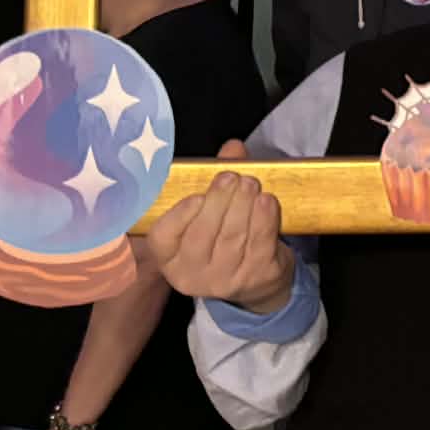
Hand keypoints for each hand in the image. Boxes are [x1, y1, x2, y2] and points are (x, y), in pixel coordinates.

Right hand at [148, 141, 292, 312]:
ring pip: (232, 237)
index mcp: (170, 258)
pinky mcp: (256, 278)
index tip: (196, 194)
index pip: (163, 238)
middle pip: (201, 234)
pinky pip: (259, 244)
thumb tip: (233, 148)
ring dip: (243, 204)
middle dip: (219, 201)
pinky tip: (266, 200)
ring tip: (250, 183)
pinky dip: (264, 219)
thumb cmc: (225, 236)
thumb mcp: (212, 212)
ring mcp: (225, 281)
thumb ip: (216, 179)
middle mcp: (192, 275)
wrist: (259, 277)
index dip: (179, 215)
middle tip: (231, 177)